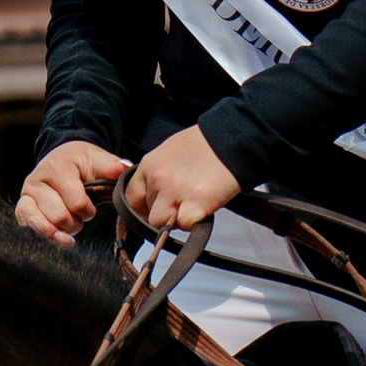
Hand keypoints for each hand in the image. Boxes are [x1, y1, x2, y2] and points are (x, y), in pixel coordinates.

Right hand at [15, 140, 128, 240]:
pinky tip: (60, 236)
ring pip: (44, 224)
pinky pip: (29, 224)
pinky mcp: (22, 206)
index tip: (90, 207)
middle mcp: (37, 180)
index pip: (75, 202)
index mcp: (57, 167)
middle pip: (59, 217)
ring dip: (62, 230)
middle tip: (80, 215)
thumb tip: (123, 167)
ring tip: (70, 222)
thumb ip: (110, 165)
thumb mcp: (97, 159)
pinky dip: (46, 234)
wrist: (61, 159)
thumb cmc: (80, 163)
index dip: (87, 211)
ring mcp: (27, 194)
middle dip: (75, 222)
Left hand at [123, 125, 241, 232]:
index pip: (131, 197)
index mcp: (150, 164)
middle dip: (162, 212)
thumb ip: (159, 171)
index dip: (143, 206)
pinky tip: (201, 209)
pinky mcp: (194, 204)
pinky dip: (192, 222)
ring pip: (160, 222)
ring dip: (175, 220)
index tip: (156, 207)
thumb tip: (155, 191)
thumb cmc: (207, 144)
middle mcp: (158, 178)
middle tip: (181, 203)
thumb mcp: (171, 151)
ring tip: (191, 207)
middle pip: (146, 212)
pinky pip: (183, 225)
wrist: (233, 140)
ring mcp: (174, 192)